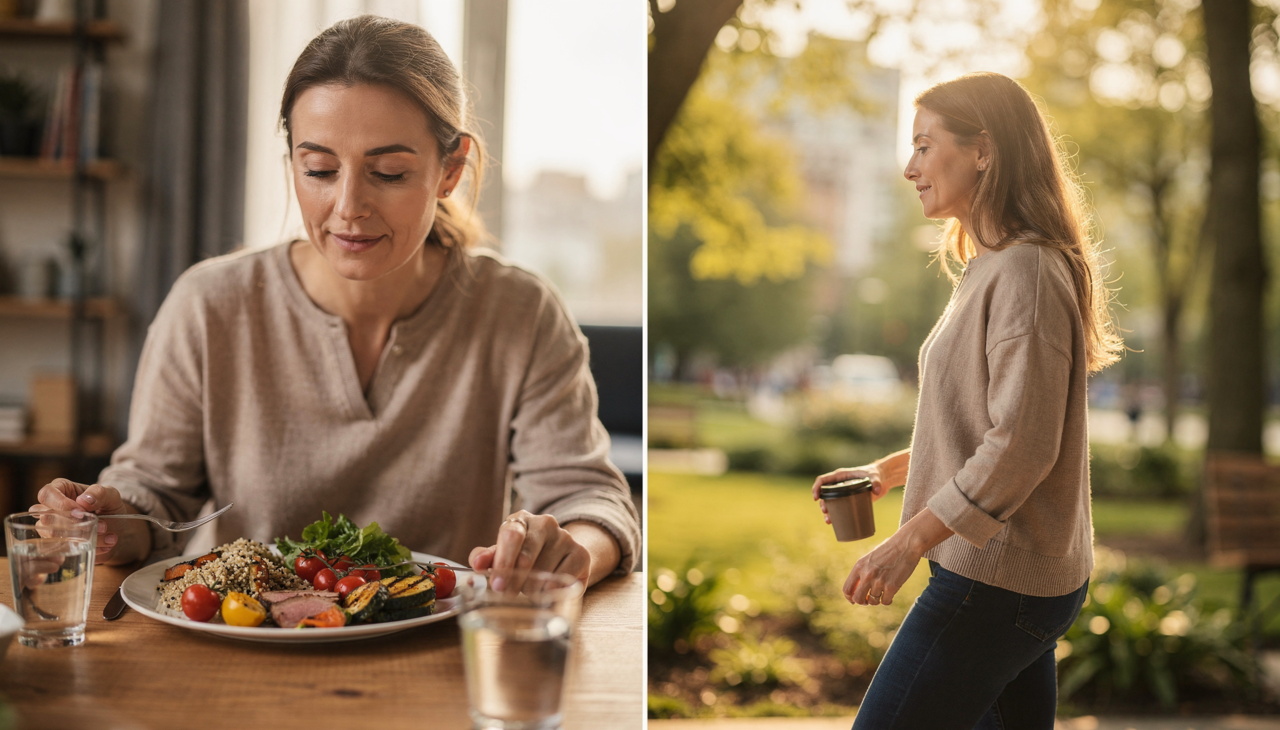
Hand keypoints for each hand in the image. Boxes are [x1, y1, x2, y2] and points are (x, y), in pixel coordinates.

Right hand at [30, 479, 149, 563]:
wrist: (118, 528)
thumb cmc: (109, 506)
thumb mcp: (111, 495)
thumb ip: (99, 493)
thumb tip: (82, 500)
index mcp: (60, 490)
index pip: (46, 494)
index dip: (60, 504)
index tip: (81, 512)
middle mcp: (50, 509)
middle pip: (45, 518)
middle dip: (73, 524)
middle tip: (100, 525)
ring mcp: (52, 529)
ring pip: (52, 535)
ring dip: (81, 536)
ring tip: (105, 532)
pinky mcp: (59, 545)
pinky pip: (64, 549)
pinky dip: (86, 547)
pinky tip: (104, 545)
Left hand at [468, 511, 590, 590]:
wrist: (559, 558)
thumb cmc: (524, 557)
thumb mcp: (502, 555)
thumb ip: (487, 557)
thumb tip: (476, 563)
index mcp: (521, 520)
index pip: (511, 534)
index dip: (503, 561)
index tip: (496, 584)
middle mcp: (545, 523)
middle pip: (527, 553)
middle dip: (514, 579)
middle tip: (508, 595)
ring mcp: (565, 537)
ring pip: (544, 570)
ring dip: (532, 587)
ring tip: (529, 589)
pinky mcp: (581, 553)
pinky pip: (564, 577)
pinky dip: (552, 589)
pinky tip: (546, 590)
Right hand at [812, 464, 886, 524]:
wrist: (882, 479)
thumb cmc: (876, 474)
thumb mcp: (875, 477)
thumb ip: (876, 482)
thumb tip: (877, 490)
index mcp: (840, 476)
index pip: (823, 480)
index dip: (816, 487)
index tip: (815, 497)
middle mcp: (839, 484)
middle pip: (824, 494)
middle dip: (822, 503)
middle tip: (826, 511)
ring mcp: (843, 493)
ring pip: (829, 502)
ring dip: (827, 512)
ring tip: (829, 521)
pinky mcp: (849, 500)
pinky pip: (838, 507)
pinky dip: (835, 515)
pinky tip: (834, 523)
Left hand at [844, 508, 952, 606]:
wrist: (906, 544)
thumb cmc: (889, 550)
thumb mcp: (870, 558)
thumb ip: (863, 571)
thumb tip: (858, 589)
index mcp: (859, 566)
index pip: (846, 589)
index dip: (849, 598)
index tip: (854, 600)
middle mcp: (867, 575)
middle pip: (857, 599)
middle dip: (863, 602)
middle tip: (869, 600)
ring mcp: (879, 581)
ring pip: (873, 602)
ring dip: (877, 600)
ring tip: (882, 594)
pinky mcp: (891, 586)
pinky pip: (885, 602)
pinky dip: (887, 601)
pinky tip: (890, 594)